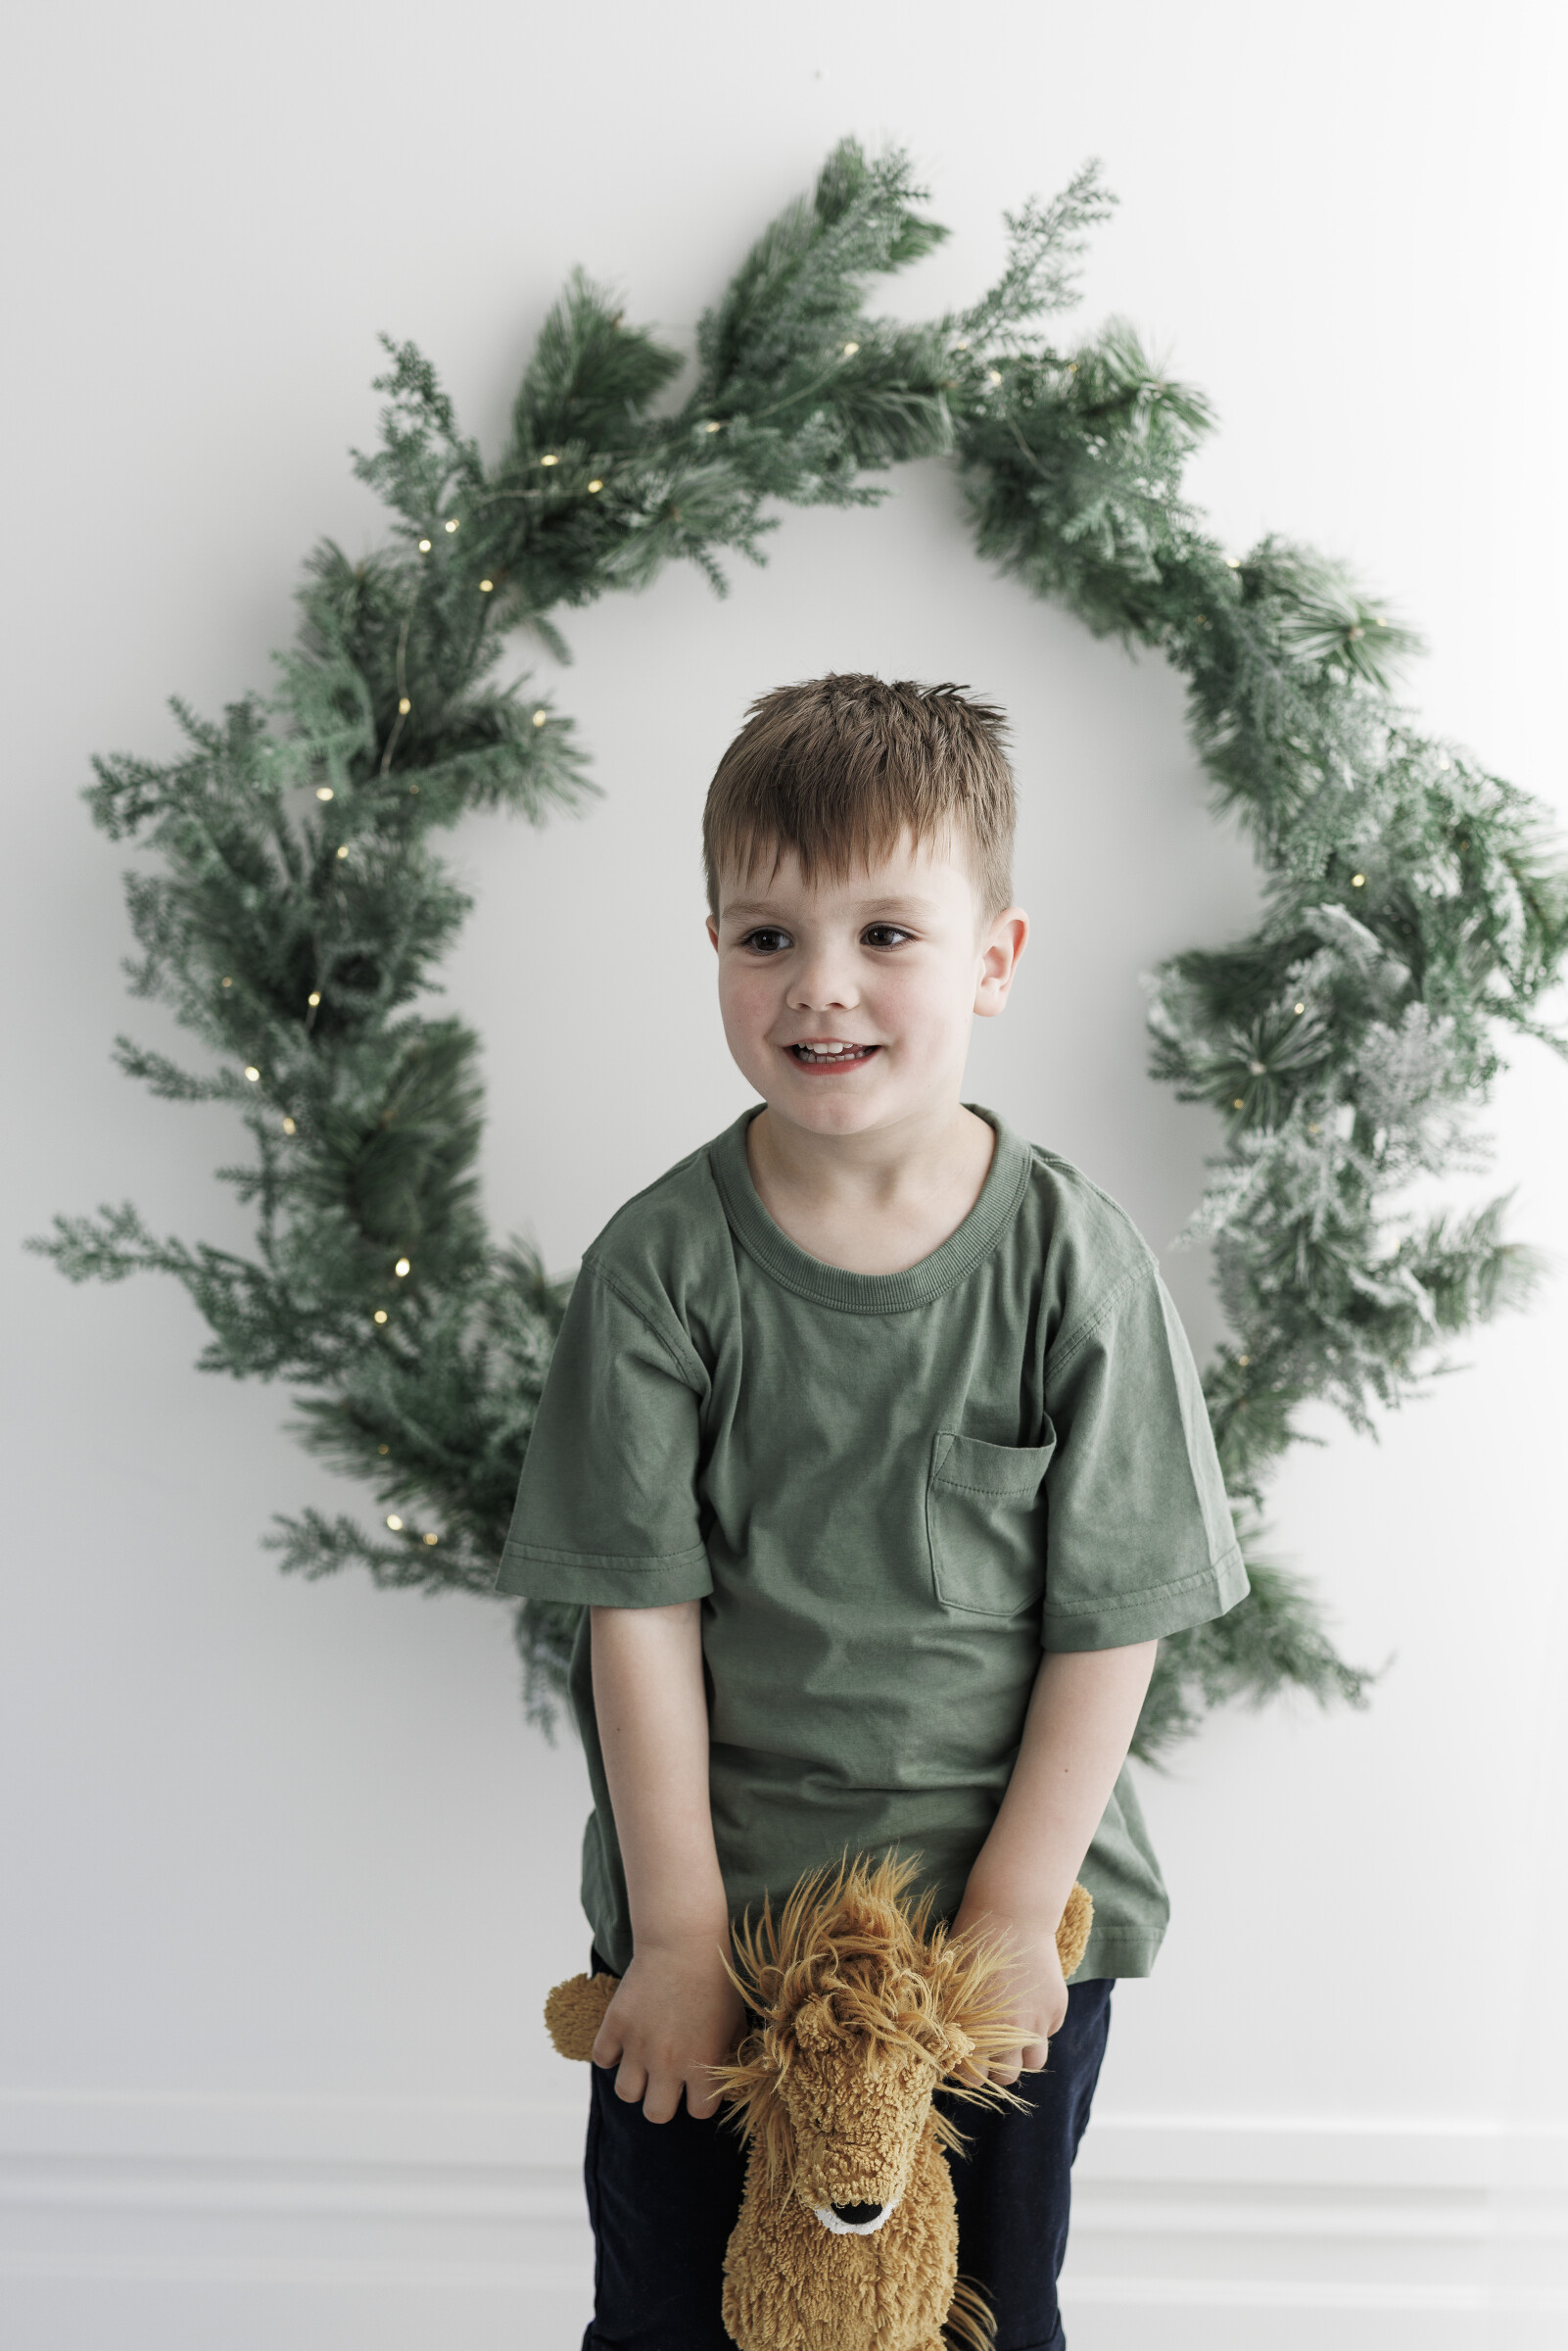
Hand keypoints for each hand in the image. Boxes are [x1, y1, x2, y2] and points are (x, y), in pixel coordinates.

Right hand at [590, 1935, 745, 2122]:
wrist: (684, 1942)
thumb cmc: (717, 1982)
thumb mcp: (736, 2023)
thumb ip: (732, 2058)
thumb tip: (730, 2082)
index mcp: (702, 2065)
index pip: (699, 2113)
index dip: (700, 2099)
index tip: (698, 2083)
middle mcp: (668, 2063)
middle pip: (656, 2115)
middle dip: (664, 2100)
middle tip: (669, 2078)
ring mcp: (638, 2045)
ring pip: (627, 2094)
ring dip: (637, 2081)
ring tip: (646, 2061)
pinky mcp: (616, 2024)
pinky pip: (603, 2058)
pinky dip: (612, 2053)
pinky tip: (627, 2038)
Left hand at [949, 1893, 1069, 2085]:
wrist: (1010, 1913)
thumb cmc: (969, 1944)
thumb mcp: (950, 1984)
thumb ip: (950, 2022)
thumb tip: (943, 2048)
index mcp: (977, 2030)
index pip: (974, 2078)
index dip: (968, 2068)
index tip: (966, 2055)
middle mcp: (1009, 2033)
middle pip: (1008, 2077)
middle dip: (998, 2065)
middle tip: (990, 2046)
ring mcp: (1038, 2021)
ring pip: (1035, 2061)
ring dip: (1023, 2052)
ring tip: (1012, 2029)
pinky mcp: (1057, 2008)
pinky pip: (1050, 2030)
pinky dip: (1040, 2023)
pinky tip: (1027, 1998)